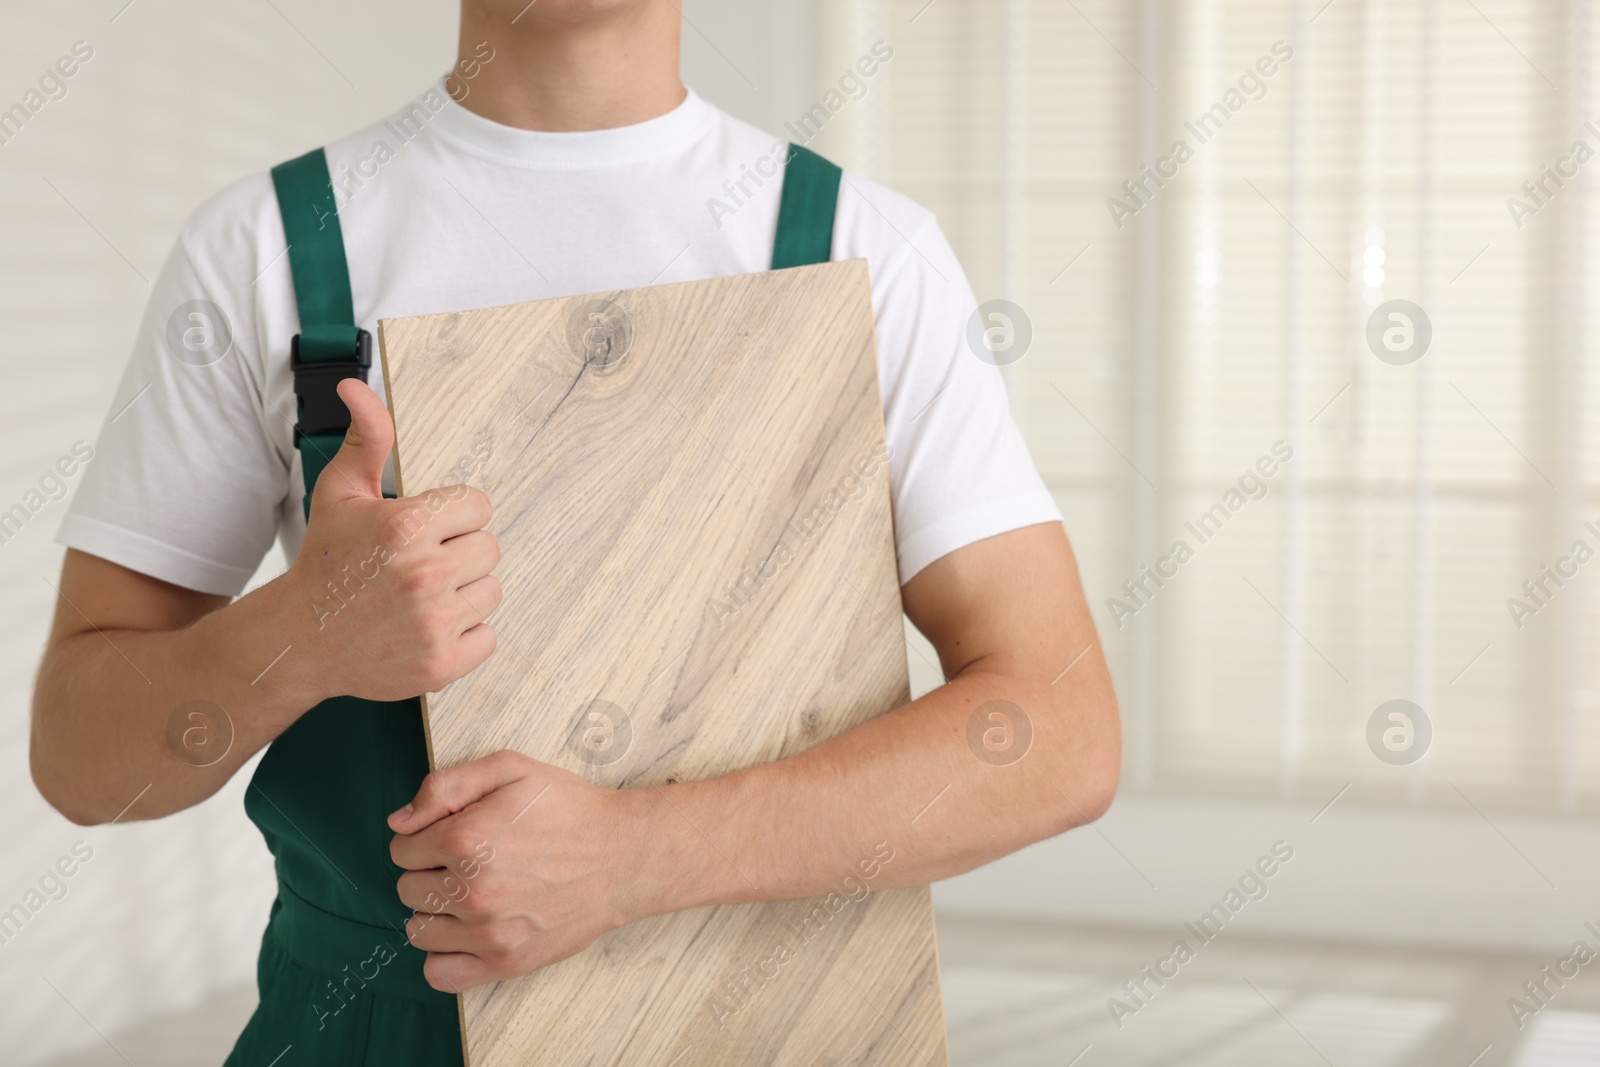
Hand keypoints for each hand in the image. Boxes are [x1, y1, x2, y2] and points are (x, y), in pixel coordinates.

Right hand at [285, 378, 501, 702]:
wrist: (300, 639)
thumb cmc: (327, 563)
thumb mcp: (341, 492)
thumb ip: (367, 438)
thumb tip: (357, 388)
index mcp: (406, 526)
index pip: (479, 505)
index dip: (452, 516)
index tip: (424, 530)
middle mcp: (425, 574)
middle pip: (490, 548)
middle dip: (459, 552)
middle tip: (417, 565)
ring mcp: (435, 622)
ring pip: (492, 591)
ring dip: (463, 593)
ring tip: (420, 596)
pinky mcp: (443, 663)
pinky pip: (489, 636)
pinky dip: (465, 635)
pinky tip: (426, 627)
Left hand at [388, 750, 652, 991]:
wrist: (625, 855)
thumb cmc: (570, 809)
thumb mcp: (511, 769)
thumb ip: (446, 785)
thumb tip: (399, 822)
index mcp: (466, 839)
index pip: (401, 849)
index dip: (424, 837)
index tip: (454, 834)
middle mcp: (472, 890)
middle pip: (407, 889)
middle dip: (431, 871)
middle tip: (472, 861)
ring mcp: (489, 932)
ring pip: (418, 930)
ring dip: (438, 911)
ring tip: (472, 893)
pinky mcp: (506, 962)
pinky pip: (440, 974)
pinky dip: (444, 955)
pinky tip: (467, 932)